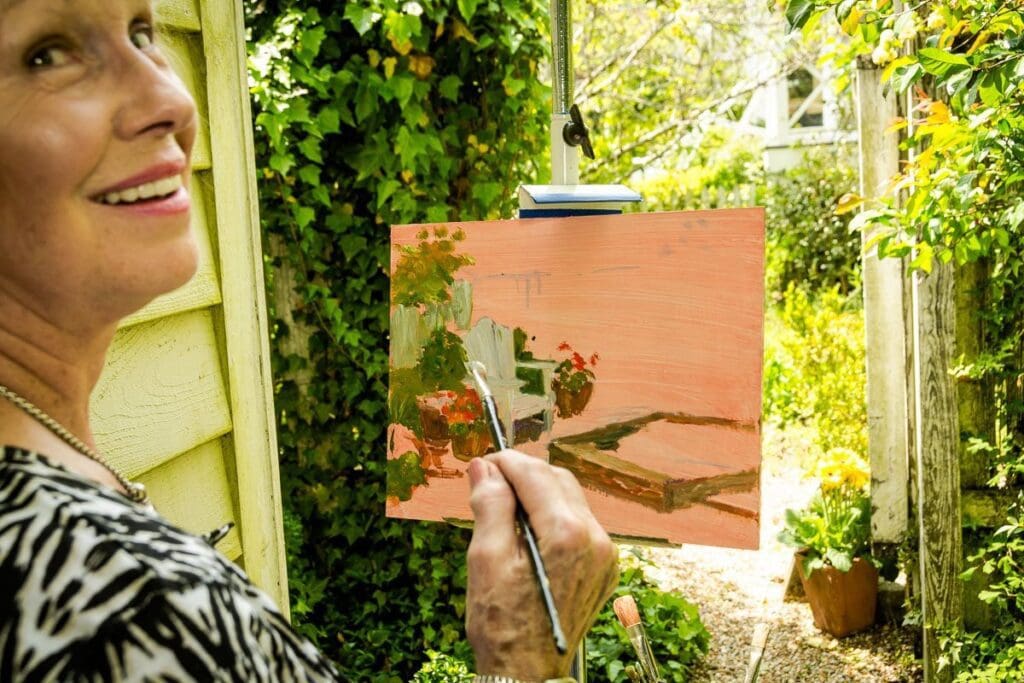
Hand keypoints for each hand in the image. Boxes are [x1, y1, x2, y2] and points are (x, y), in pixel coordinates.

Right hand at [465, 449, 618, 680]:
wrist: (527, 673)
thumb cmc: (503, 625)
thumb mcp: (486, 560)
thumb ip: (490, 505)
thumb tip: (484, 467)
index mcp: (567, 535)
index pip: (535, 474)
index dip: (505, 462)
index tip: (482, 463)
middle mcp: (596, 539)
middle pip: (558, 480)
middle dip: (523, 475)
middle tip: (490, 483)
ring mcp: (606, 555)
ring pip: (571, 499)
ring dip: (538, 494)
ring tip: (505, 509)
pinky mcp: (605, 567)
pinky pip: (580, 524)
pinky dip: (553, 516)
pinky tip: (528, 532)